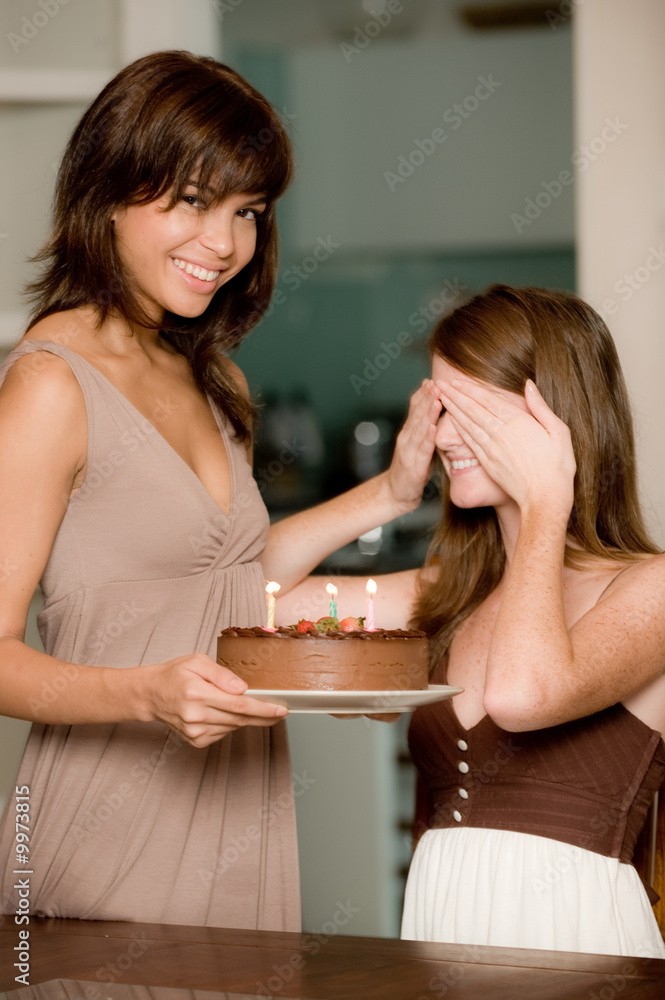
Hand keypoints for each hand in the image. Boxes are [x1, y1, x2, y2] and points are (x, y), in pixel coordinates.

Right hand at [144, 653, 287, 747]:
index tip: (281, 710)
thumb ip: (222, 674)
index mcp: (196, 693)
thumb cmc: (175, 674)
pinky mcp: (196, 740)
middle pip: (239, 719)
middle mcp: (195, 716)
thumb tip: (243, 689)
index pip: (238, 705)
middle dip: (263, 716)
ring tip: (245, 705)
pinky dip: (231, 723)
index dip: (263, 709)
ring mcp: (195, 731)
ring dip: (246, 718)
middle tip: (280, 711)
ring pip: (233, 726)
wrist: (152, 694)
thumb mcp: (197, 661)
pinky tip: (224, 712)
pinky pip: (223, 732)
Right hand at [386, 379, 441, 511]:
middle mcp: (406, 438)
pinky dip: (427, 437)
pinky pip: (422, 449)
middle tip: (436, 382)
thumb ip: (427, 432)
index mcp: (408, 433)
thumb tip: (441, 417)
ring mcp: (408, 451)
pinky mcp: (413, 466)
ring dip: (428, 413)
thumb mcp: (419, 447)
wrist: (395, 494)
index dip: (422, 394)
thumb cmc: (411, 471)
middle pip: (416, 414)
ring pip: (419, 428)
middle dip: (426, 397)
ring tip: (437, 399)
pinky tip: (433, 427)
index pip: (414, 409)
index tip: (432, 380)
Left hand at [437, 377, 575, 516]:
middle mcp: (500, 433)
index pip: (488, 399)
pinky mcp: (487, 462)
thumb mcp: (559, 431)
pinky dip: (458, 429)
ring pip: (467, 424)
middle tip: (439, 384)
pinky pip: (469, 441)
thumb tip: (528, 384)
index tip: (456, 381)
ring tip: (441, 398)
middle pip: (473, 409)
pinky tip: (451, 421)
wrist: (546, 497)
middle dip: (455, 395)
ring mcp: (492, 448)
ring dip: (453, 409)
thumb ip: (540, 406)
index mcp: (518, 421)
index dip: (470, 389)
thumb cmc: (558, 465)